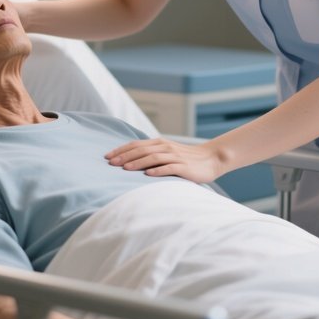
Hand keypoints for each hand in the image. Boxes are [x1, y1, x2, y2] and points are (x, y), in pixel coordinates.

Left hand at [105, 137, 223, 183]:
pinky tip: (147, 174)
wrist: (211, 159)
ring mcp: (174, 156)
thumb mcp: (167, 153)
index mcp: (159, 143)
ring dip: (137, 163)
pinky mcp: (183, 167)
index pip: (136, 144)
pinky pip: (169, 167)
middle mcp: (165, 147)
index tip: (107, 156)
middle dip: (124, 156)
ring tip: (124, 168)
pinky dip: (157, 170)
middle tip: (110, 163)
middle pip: (141, 150)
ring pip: (152, 157)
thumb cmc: (186, 159)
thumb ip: (152, 154)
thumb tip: (130, 160)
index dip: (121, 150)